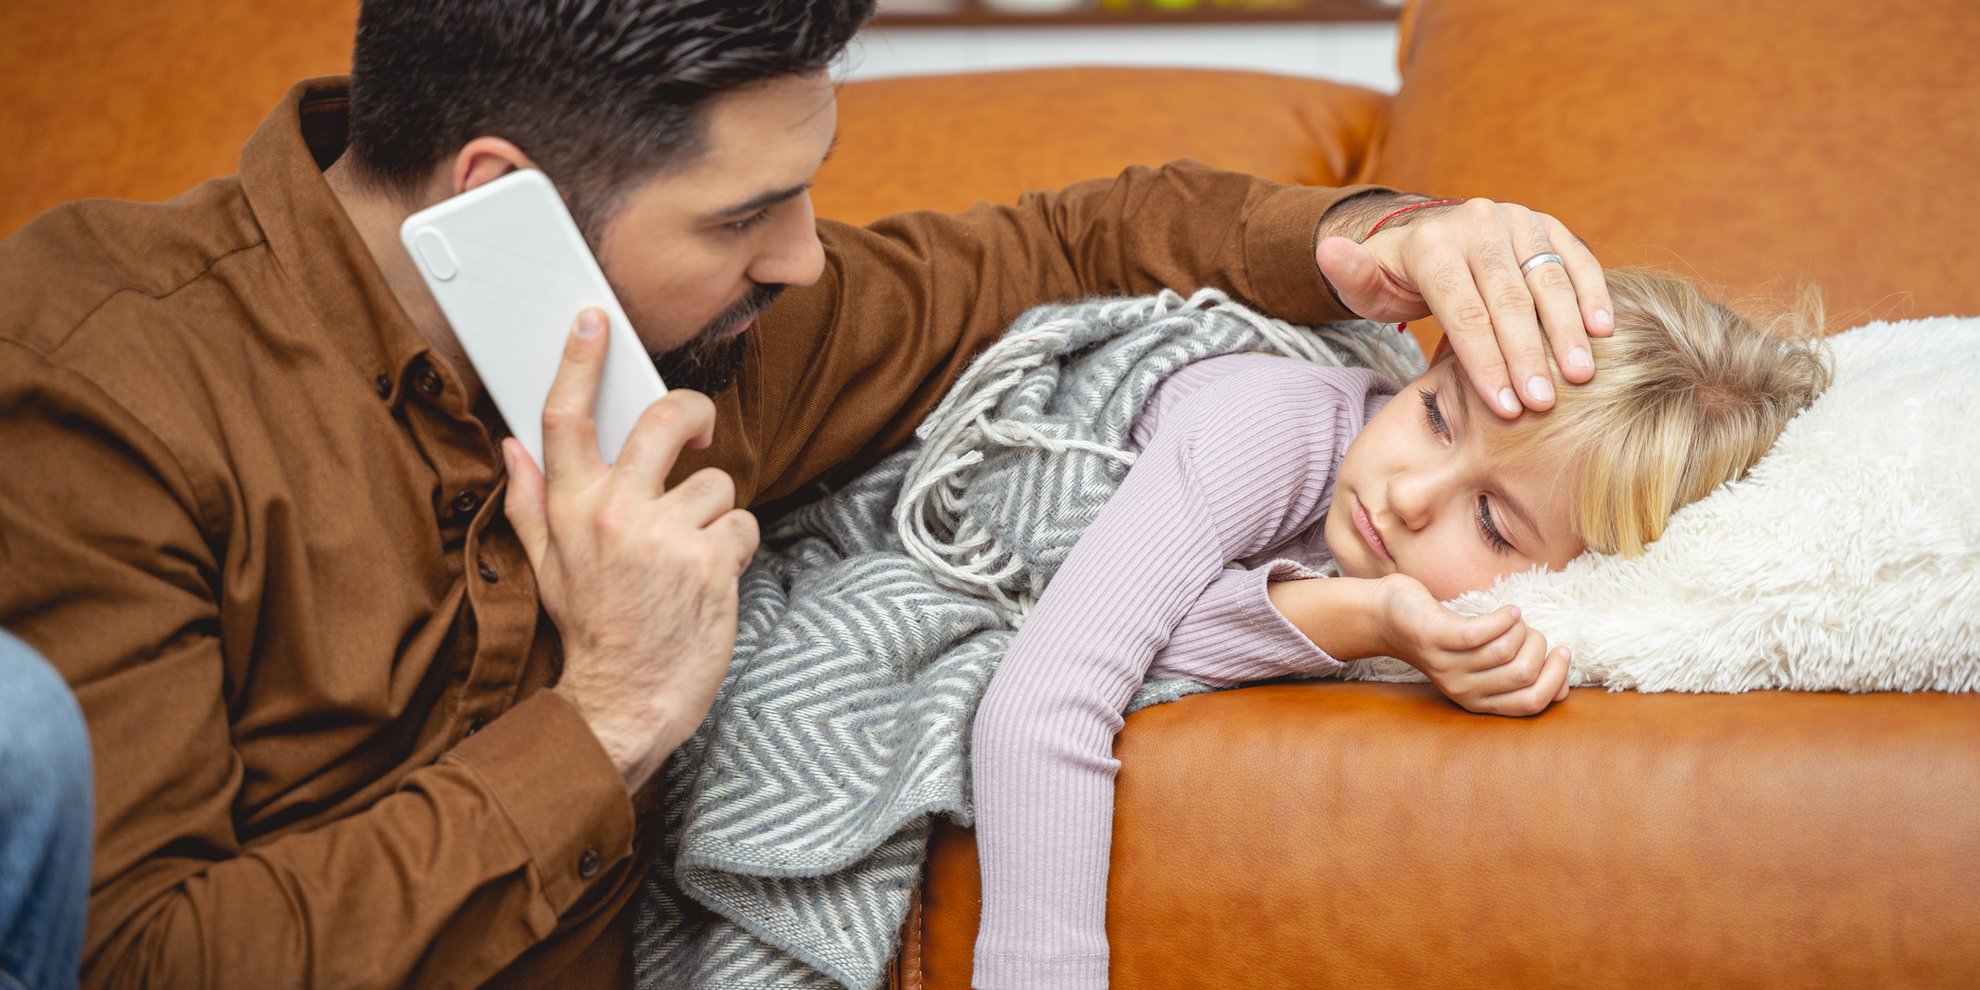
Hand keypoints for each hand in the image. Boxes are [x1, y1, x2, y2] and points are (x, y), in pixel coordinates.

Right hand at [502, 308, 759, 791]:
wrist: (625, 702)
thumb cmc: (591, 632)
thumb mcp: (546, 567)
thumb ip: (532, 501)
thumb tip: (513, 447)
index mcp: (570, 508)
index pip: (564, 419)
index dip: (578, 362)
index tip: (594, 321)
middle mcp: (615, 514)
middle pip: (663, 420)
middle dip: (690, 414)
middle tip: (696, 432)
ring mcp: (666, 536)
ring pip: (715, 483)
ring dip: (713, 516)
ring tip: (689, 556)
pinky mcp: (711, 561)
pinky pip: (742, 524)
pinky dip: (735, 548)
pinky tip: (710, 577)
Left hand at [1315, 195, 1613, 417]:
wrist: (1430, 240)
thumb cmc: (1396, 280)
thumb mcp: (1365, 284)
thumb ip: (1350, 275)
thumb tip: (1329, 252)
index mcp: (1431, 243)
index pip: (1463, 311)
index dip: (1485, 362)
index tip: (1505, 408)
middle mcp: (1477, 223)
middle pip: (1508, 299)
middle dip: (1527, 356)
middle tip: (1544, 405)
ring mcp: (1517, 220)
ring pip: (1547, 278)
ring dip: (1568, 330)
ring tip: (1582, 376)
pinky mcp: (1547, 224)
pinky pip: (1576, 258)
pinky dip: (1592, 292)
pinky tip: (1606, 331)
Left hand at [1373, 573, 1571, 716]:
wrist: (1389, 618)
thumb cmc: (1447, 637)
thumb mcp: (1483, 664)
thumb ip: (1517, 678)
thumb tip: (1562, 690)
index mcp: (1478, 700)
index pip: (1530, 704)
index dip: (1555, 679)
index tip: (1562, 652)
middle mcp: (1462, 690)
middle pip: (1523, 676)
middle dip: (1540, 648)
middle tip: (1531, 631)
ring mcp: (1447, 665)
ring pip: (1506, 651)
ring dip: (1520, 629)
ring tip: (1512, 618)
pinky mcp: (1437, 638)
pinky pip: (1481, 632)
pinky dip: (1504, 618)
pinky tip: (1508, 610)